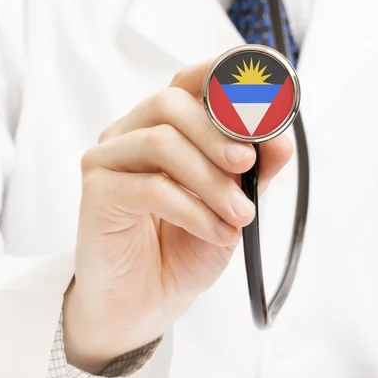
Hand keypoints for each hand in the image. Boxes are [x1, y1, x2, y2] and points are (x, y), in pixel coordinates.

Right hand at [64, 61, 291, 372]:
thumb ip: (254, 170)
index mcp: (164, 127)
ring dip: (211, 180)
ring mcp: (108, 160)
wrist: (147, 301)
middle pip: (170, 103)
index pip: (187, 82)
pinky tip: (216, 232)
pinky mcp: (97, 193)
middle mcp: (131, 133)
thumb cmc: (185, 247)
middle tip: (247, 165)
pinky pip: (149, 188)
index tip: (262, 96)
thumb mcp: (233, 205)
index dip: (221, 76)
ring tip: (240, 215)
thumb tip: (280, 137)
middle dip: (218, 133)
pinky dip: (193, 210)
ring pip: (160, 142)